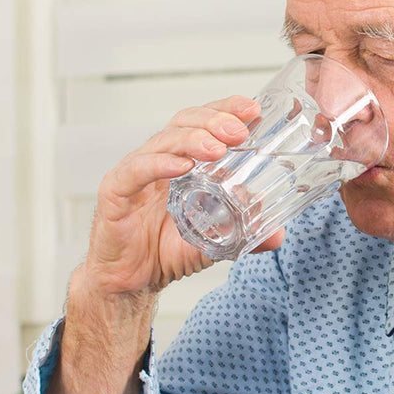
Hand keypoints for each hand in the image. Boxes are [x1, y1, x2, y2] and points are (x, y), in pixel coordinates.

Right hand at [84, 95, 282, 298]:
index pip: (203, 124)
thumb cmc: (165, 253)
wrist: (132, 283)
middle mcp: (158, 161)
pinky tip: (181, 167)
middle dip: (213, 121)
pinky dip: (159, 165)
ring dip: (192, 140)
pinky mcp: (115, 192)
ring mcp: (135, 174)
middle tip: (238, 131)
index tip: (251, 110)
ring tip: (217, 148)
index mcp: (181, 163)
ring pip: (162, 142)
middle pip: (183, 123)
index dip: (225, 110)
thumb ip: (244, 235)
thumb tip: (278, 235)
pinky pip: (136, 171)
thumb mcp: (213, 242)